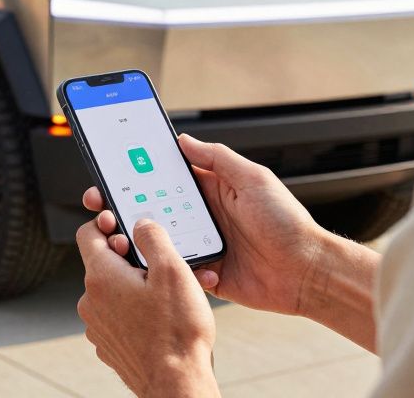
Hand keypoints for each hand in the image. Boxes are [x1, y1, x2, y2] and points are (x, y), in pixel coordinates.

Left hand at [76, 216, 219, 397]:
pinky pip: (117, 316)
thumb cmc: (177, 330)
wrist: (177, 384)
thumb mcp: (173, 269)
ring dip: (133, 286)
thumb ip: (153, 237)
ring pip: (112, 291)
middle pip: (102, 263)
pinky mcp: (109, 345)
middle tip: (158, 267)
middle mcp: (90, 301)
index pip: (87, 233)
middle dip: (129, 259)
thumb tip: (141, 223)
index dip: (107, 224)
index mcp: (100, 276)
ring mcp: (97, 326)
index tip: (129, 229)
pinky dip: (134, 311)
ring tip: (165, 297)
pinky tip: (159, 319)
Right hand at [83, 133, 382, 341]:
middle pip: (154, 209)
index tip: (111, 172)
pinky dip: (183, 271)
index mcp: (210, 190)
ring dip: (148, 242)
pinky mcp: (207, 274)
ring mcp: (202, 246)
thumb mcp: (253, 178)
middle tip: (107, 210)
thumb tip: (184, 140)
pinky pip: (182, 272)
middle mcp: (202, 217)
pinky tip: (201, 268)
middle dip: (128, 209)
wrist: (307, 272)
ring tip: (136, 242)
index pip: (165, 178)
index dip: (137, 174)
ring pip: (160, 242)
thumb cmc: (286, 222)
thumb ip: (218, 158)